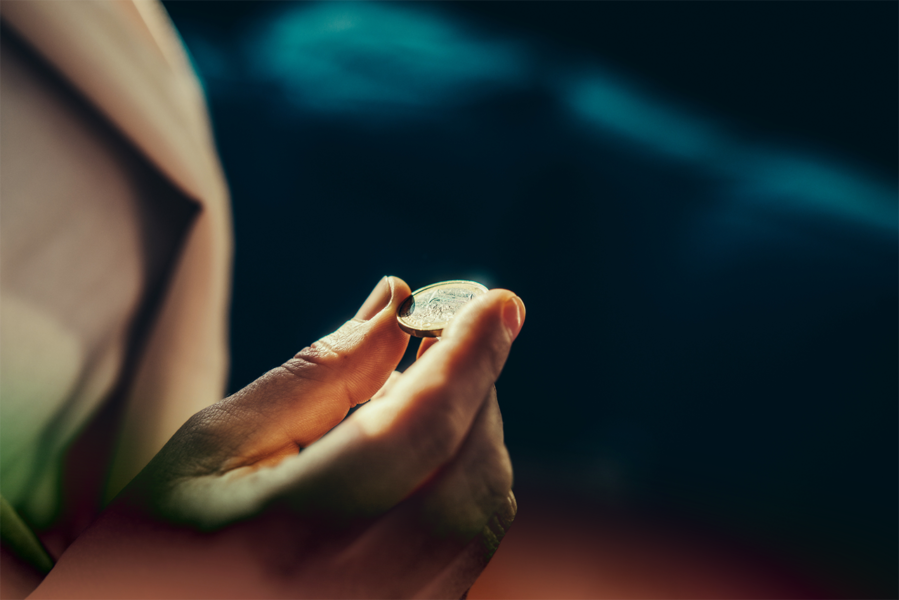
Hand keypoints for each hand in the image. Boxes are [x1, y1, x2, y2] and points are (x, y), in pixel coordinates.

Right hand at [31, 276, 524, 598]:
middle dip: (474, 390)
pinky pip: (468, 548)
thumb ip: (317, 376)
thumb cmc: (163, 538)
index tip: (499, 301)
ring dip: (473, 434)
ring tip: (420, 391)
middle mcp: (361, 587)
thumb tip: (396, 306)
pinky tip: (420, 452)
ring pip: (483, 512)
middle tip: (446, 337)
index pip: (421, 427)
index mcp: (297, 532)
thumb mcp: (216, 444)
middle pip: (470, 469)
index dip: (470, 355)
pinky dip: (463, 482)